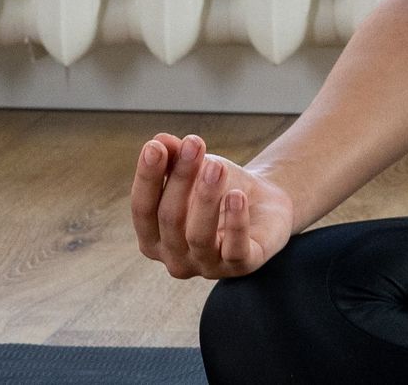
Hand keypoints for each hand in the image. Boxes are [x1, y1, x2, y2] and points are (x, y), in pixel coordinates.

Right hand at [132, 131, 294, 279]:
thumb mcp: (196, 170)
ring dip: (206, 198)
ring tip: (216, 167)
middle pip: (170, 219)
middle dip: (181, 179)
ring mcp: (207, 267)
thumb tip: (160, 140)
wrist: (265, 205)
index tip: (154, 147)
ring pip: (199, 236)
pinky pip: (234, 249)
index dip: (147, 178)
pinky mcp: (240, 266)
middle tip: (195, 144)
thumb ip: (175, 159)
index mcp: (153, 238)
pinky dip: (235, 222)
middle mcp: (174, 259)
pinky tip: (237, 196)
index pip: (142, 209)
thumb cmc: (220, 189)